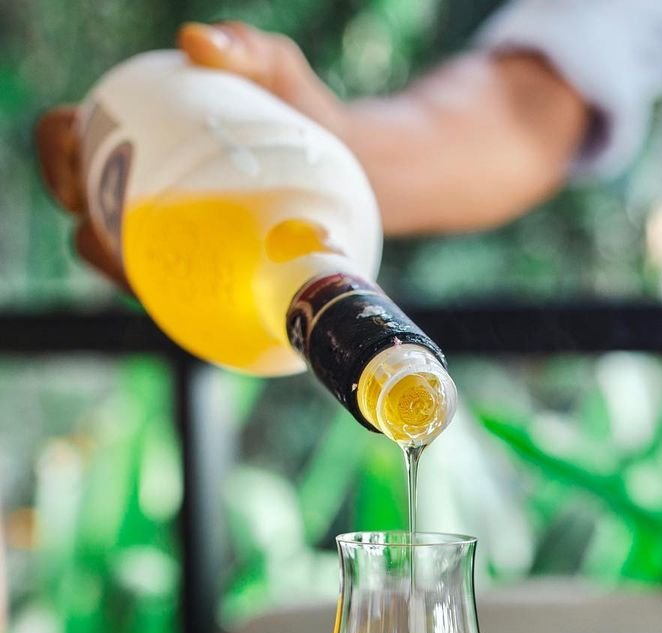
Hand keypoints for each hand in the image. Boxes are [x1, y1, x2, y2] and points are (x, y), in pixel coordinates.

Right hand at [35, 22, 345, 286]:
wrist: (354, 166)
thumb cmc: (299, 108)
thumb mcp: (274, 68)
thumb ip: (241, 46)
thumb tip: (195, 43)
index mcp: (137, 139)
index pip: (67, 144)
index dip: (57, 162)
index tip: (78, 184)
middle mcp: (144, 194)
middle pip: (88, 223)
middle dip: (92, 237)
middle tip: (124, 242)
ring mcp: (176, 241)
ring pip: (128, 270)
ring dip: (129, 281)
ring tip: (156, 281)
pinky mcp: (211, 279)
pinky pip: (180, 302)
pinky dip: (177, 307)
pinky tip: (195, 310)